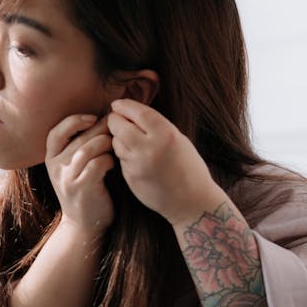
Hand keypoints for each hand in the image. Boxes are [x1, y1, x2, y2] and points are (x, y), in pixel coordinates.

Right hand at [45, 114, 114, 234]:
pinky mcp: (81, 188)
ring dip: (106, 143)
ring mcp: (67, 178)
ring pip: (88, 148)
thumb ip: (80, 147)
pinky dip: (109, 160)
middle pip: (78, 137)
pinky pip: (97, 164)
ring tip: (116, 146)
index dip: (74, 121)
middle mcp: (56, 167)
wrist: (83, 226)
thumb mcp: (74, 168)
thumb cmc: (86, 191)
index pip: (56, 132)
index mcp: (51, 158)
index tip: (92, 117)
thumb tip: (103, 119)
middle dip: (100, 129)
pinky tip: (114, 164)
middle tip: (116, 128)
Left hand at [107, 100, 224, 226]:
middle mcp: (150, 147)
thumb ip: (157, 127)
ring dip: (118, 137)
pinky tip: (135, 156)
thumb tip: (133, 113)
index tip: (118, 104)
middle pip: (119, 125)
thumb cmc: (189, 167)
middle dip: (115, 119)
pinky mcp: (131, 177)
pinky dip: (124, 154)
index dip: (124, 105)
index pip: (137, 111)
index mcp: (166, 134)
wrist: (192, 202)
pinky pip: (121, 159)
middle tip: (117, 118)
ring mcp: (138, 164)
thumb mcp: (179, 140)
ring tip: (129, 138)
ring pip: (116, 142)